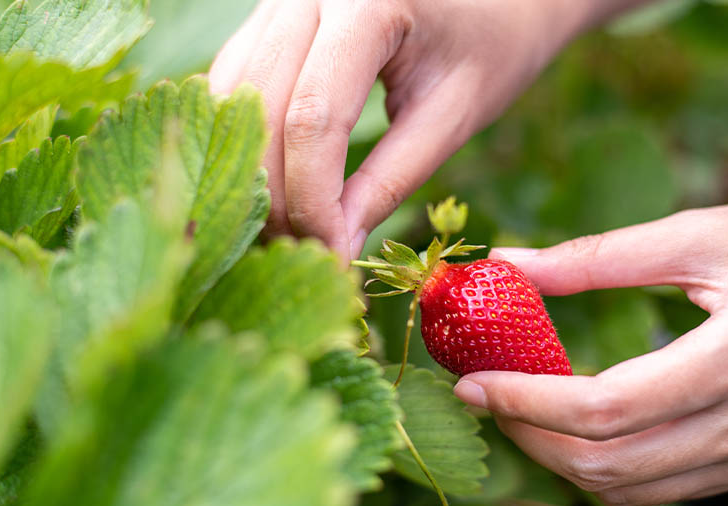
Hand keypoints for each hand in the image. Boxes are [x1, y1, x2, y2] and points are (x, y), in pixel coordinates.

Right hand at [209, 0, 611, 260]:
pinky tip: (275, 189)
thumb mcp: (453, 116)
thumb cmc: (492, 44)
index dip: (313, 199)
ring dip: (254, 175)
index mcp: (367, 2)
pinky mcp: (270, 14)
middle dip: (277, 197)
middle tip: (305, 258)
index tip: (332, 256)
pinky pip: (237, 84)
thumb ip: (391, 180)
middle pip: (262, 111)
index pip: (314, 117)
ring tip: (289, 234)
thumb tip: (334, 246)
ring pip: (235, 99)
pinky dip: (250, 143)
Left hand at [454, 175, 727, 505]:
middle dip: (529, 437)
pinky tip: (577, 427)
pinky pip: (667, 486)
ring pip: (633, 490)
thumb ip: (598, 256)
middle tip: (482, 395)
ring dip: (561, 459)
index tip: (470, 381)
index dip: (525, 401)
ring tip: (518, 411)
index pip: (606, 409)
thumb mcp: (701, 232)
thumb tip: (508, 265)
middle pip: (609, 464)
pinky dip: (609, 466)